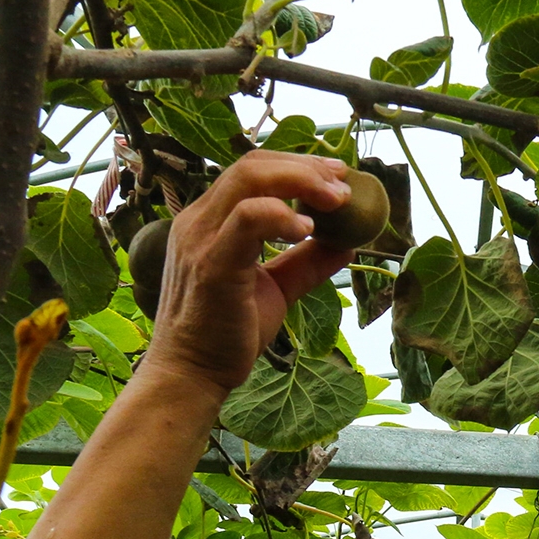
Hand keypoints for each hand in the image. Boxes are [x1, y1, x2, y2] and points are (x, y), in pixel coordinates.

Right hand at [139, 152, 358, 401]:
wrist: (193, 373)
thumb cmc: (228, 333)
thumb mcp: (276, 289)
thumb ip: (305, 263)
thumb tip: (345, 245)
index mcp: (210, 221)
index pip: (251, 171)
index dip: (297, 165)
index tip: (337, 176)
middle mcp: (199, 220)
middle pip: (252, 165)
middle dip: (305, 167)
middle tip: (344, 184)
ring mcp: (200, 238)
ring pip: (248, 180)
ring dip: (300, 182)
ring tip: (337, 201)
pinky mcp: (211, 263)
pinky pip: (247, 218)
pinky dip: (282, 215)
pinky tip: (308, 230)